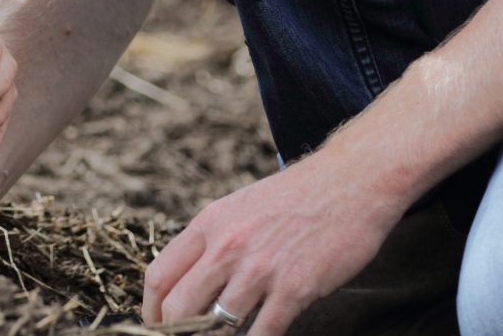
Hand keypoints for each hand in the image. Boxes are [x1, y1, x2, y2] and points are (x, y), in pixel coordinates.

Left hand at [141, 152, 404, 333]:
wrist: (350, 181)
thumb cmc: (296, 197)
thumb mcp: (240, 208)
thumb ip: (214, 242)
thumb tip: (191, 280)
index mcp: (209, 224)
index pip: (159, 276)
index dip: (152, 312)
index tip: (158, 327)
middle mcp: (227, 246)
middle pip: (178, 309)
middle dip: (176, 335)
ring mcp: (260, 269)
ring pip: (216, 327)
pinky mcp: (294, 288)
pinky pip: (263, 334)